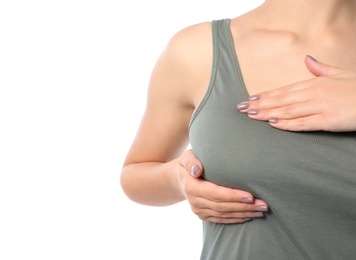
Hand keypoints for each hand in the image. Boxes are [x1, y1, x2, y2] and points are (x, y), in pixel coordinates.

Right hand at [176, 150, 267, 223]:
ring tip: (261, 211)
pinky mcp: (203, 215)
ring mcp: (198, 210)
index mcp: (191, 186)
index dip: (233, 196)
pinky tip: (250, 216)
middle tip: (263, 204)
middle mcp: (194, 201)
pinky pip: (221, 219)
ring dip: (244, 214)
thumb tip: (197, 169)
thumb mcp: (186, 156)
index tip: (250, 196)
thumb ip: (191, 161)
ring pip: (224, 214)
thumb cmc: (189, 163)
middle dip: (244, 206)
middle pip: (222, 206)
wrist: (180, 178)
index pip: (215, 193)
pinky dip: (236, 219)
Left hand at [237, 55, 355, 131]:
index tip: (250, 99)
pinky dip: (287, 124)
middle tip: (241, 109)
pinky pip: (304, 123)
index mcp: (316, 83)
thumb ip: (321, 69)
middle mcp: (315, 93)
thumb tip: (307, 59)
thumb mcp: (340, 73)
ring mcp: (321, 106)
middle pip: (282, 100)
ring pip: (288, 110)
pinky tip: (274, 124)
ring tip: (251, 115)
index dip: (266, 95)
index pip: (285, 90)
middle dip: (260, 104)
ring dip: (267, 113)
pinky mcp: (328, 120)